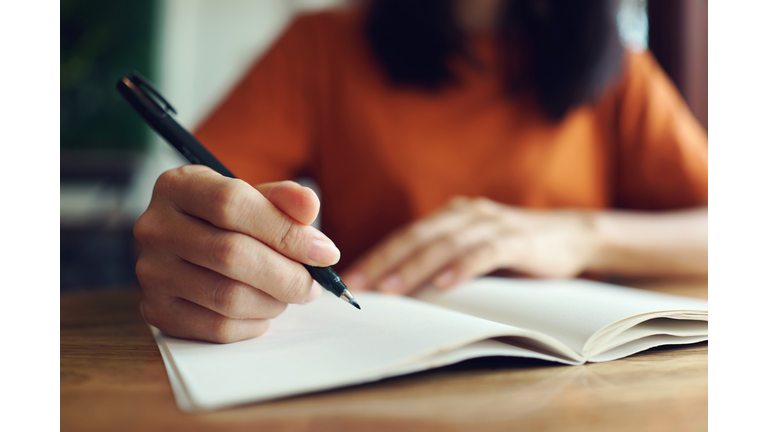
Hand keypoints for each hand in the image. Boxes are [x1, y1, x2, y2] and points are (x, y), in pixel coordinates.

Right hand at [134, 165, 340, 342]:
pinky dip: (253, 324)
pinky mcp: (156, 310)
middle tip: (313, 284)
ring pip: (227, 297)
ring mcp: (151, 272)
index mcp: (178, 186)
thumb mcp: (253, 198)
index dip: (285, 231)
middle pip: (231, 255)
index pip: (232, 204)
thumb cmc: (228, 220)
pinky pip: (216, 327)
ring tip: (288, 294)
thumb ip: (284, 199)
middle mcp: (155, 227)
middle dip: (287, 275)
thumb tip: (309, 206)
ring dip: (273, 302)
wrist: (188, 246)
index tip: (324, 252)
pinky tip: (264, 310)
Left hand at [341, 197, 598, 294]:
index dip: (377, 256)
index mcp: (452, 215)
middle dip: (384, 261)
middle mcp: (466, 213)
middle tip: (359, 285)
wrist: (571, 235)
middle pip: (417, 237)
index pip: (406, 235)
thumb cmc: (515, 246)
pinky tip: (444, 285)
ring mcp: (491, 223)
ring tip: (391, 289)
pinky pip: (484, 253)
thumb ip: (444, 257)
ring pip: (444, 245)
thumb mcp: (474, 246)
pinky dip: (462, 268)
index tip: (352, 279)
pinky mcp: (516, 239)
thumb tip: (403, 284)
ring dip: (415, 267)